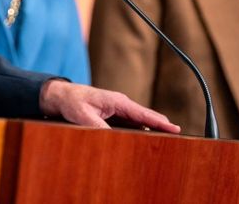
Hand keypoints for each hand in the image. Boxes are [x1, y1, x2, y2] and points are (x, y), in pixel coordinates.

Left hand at [39, 79, 180, 133]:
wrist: (61, 96)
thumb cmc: (72, 101)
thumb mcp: (83, 115)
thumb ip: (98, 126)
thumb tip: (111, 137)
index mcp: (117, 101)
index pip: (143, 113)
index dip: (160, 122)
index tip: (176, 129)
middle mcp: (121, 104)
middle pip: (145, 117)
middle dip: (161, 126)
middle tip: (177, 137)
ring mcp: (118, 109)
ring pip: (139, 121)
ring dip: (151, 129)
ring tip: (166, 141)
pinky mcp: (113, 115)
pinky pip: (130, 124)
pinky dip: (140, 130)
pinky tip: (145, 139)